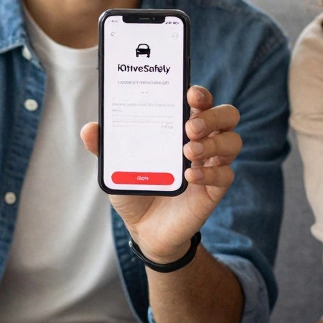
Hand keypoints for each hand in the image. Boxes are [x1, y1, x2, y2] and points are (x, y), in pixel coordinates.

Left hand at [80, 85, 241, 263]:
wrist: (144, 228)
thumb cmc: (137, 187)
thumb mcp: (119, 166)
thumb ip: (106, 146)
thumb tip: (89, 129)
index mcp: (183, 126)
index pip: (201, 101)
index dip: (201, 94)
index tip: (190, 94)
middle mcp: (203, 140)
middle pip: (227, 116)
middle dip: (213, 116)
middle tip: (190, 127)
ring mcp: (212, 163)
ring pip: (233, 142)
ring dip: (213, 143)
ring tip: (187, 151)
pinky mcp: (215, 188)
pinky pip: (225, 175)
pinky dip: (210, 173)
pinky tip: (190, 177)